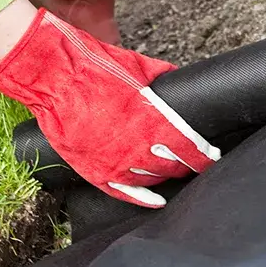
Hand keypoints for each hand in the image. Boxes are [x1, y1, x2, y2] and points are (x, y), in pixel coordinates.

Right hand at [0, 9, 219, 206]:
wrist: (54, 79)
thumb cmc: (94, 68)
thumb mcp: (136, 66)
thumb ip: (161, 78)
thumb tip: (176, 81)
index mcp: (154, 121)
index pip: (191, 148)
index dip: (204, 155)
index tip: (211, 156)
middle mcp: (139, 147)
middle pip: (175, 166)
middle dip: (186, 164)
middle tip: (193, 162)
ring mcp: (117, 164)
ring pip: (153, 179)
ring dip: (166, 175)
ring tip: (172, 170)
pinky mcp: (97, 173)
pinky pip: (127, 194)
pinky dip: (145, 199)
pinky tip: (157, 200)